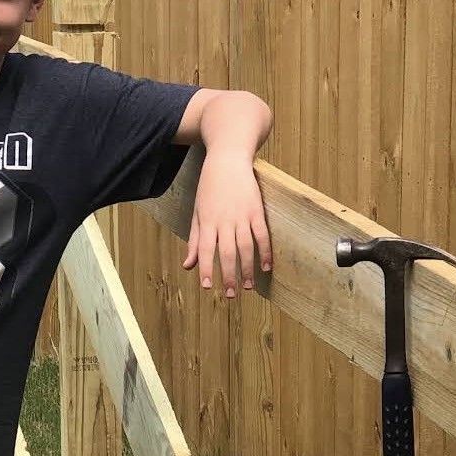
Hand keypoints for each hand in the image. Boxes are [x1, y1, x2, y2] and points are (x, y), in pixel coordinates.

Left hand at [182, 151, 272, 296]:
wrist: (228, 160)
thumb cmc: (209, 188)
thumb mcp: (197, 213)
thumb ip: (195, 241)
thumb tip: (188, 266)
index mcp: (208, 222)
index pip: (206, 251)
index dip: (207, 270)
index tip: (207, 287)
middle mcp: (225, 221)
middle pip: (228, 253)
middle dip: (229, 275)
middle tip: (231, 295)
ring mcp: (242, 216)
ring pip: (246, 247)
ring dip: (247, 268)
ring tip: (248, 287)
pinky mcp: (257, 210)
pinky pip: (262, 235)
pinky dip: (265, 251)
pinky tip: (267, 267)